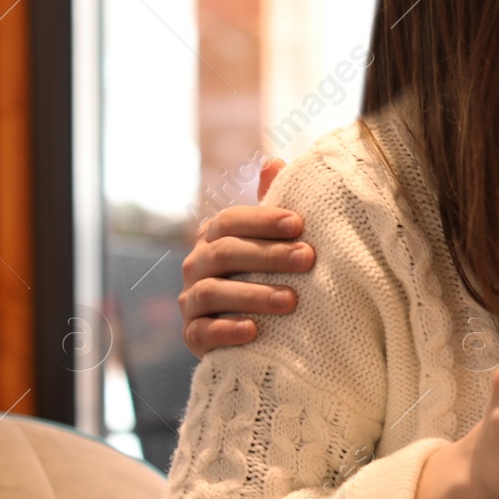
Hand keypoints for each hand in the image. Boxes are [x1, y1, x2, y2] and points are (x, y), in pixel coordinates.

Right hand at [178, 158, 314, 357]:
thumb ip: (272, 203)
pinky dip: (226, 330)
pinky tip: (254, 331)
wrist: (257, 329)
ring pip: (213, 292)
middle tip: (307, 259)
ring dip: (253, 295)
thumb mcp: (273, 239)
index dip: (263, 219)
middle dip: (268, 255)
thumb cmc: (269, 272)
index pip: (231, 220)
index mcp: (215, 236)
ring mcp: (191, 300)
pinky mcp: (192, 336)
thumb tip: (273, 162)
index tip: (299, 223)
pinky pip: (202, 332)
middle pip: (226, 253)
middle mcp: (197, 264)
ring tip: (291, 300)